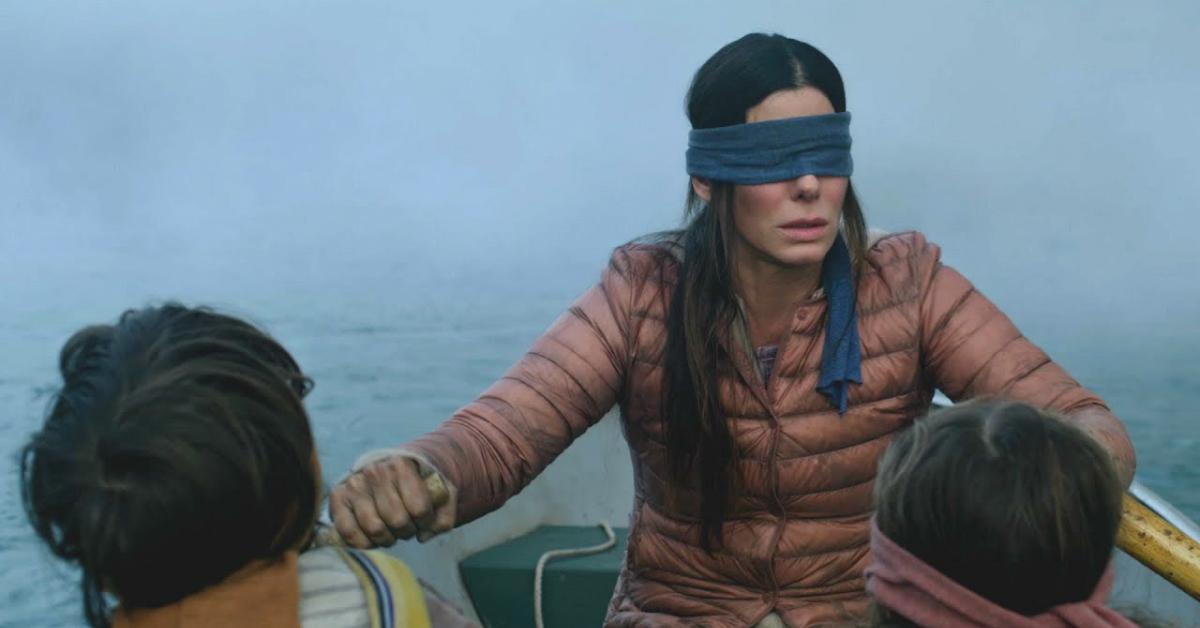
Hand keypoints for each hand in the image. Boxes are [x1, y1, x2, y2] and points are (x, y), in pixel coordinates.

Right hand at [329, 455, 455, 547]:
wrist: (390, 472)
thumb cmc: (417, 486)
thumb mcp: (440, 492)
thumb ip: (445, 514)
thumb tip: (424, 535)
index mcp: (402, 465)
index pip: (419, 509)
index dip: (426, 522)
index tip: (424, 519)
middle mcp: (375, 470)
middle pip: (397, 521)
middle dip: (406, 531)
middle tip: (406, 527)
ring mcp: (354, 483)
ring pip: (374, 528)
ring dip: (387, 539)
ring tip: (391, 532)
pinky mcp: (337, 497)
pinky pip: (348, 531)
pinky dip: (363, 543)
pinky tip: (372, 538)